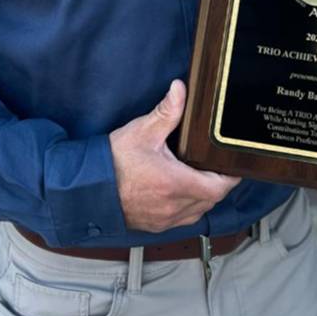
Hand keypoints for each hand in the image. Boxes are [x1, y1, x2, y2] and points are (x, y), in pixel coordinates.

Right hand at [109, 80, 240, 233]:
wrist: (85, 188)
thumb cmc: (112, 162)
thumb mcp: (143, 131)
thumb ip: (167, 111)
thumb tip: (180, 89)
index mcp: (176, 183)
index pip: (220, 186)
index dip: (230, 175)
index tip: (230, 163)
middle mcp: (174, 206)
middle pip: (212, 199)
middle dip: (217, 183)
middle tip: (214, 165)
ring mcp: (165, 219)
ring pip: (198, 211)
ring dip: (203, 197)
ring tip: (198, 177)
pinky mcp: (155, 226)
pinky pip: (183, 219)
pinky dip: (188, 207)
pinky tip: (180, 191)